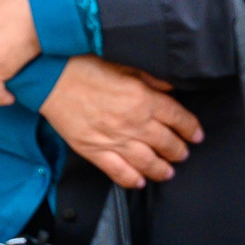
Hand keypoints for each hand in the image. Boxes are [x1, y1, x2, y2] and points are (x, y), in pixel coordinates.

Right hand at [38, 56, 202, 189]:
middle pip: (168, 143)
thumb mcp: (121, 63)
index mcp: (142, 98)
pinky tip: (140, 181)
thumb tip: (168, 88)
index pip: (178, 118)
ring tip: (168, 171)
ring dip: (163, 169)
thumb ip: (149, 78)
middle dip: (180, 150)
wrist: (48, 77)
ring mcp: (114, 139)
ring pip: (148, 162)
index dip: (191, 128)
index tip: (195, 134)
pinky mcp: (94, 150)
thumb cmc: (81, 65)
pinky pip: (119, 172)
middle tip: (182, 152)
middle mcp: (133, 122)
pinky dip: (133, 180)